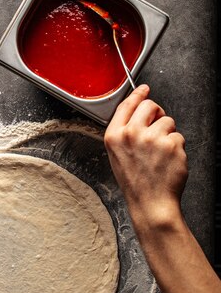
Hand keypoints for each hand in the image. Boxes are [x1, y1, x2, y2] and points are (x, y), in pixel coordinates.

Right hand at [104, 84, 187, 228]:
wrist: (151, 203)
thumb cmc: (135, 182)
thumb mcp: (117, 154)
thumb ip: (124, 132)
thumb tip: (138, 110)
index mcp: (114, 136)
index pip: (127, 105)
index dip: (138, 94)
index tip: (144, 89)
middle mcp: (131, 134)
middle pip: (150, 105)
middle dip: (157, 113)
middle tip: (158, 128)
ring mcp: (152, 138)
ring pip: (168, 121)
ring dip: (168, 134)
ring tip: (161, 153)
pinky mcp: (171, 144)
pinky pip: (179, 136)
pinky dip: (177, 148)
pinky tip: (169, 161)